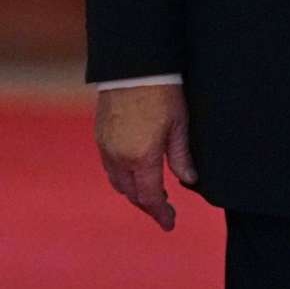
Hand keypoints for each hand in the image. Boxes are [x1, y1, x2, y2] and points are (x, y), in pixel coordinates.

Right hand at [95, 84, 197, 230]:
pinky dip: (122, 176)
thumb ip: (181, 156)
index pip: (150, 196)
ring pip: (117, 181)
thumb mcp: (179, 124)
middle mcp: (119, 157)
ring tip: (151, 193)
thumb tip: (189, 181)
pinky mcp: (100, 135)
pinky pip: (109, 165)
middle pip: (131, 193)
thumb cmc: (163, 91)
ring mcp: (106, 146)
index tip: (170, 223)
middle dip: (147, 205)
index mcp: (142, 157)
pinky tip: (135, 171)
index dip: (161, 213)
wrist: (134, 65)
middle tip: (163, 210)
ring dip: (133, 191)